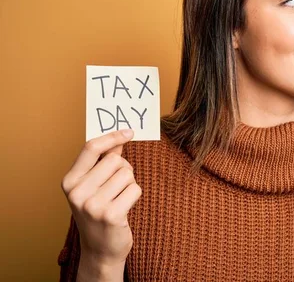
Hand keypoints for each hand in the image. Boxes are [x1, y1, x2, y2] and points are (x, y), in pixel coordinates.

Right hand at [61, 129, 140, 266]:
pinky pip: (135, 189)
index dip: (112, 137)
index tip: (129, 131)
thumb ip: (103, 162)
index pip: (91, 148)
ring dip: (129, 184)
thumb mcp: (93, 186)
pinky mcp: (110, 215)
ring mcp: (92, 205)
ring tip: (119, 199)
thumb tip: (118, 139)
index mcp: (69, 182)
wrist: (100, 250)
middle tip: (117, 187)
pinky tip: (124, 209)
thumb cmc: (98, 213)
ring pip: (127, 174)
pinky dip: (135, 196)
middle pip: (114, 160)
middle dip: (123, 169)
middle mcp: (77, 193)